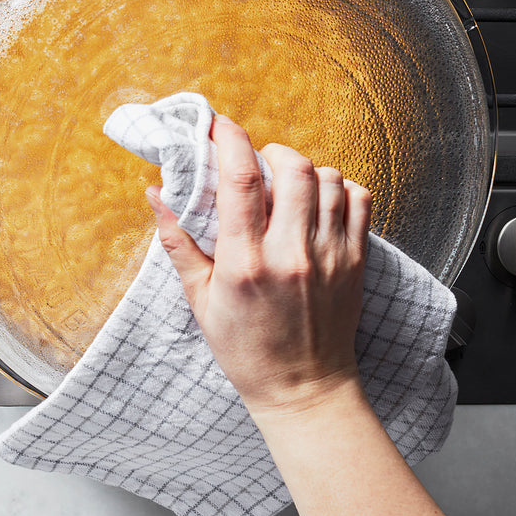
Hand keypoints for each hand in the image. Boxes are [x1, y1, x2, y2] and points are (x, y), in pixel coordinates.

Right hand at [145, 115, 371, 419]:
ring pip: (328, 179)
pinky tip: (319, 202)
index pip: (240, 180)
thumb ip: (178, 242)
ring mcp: (329, 256)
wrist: (304, 390)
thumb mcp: (200, 300)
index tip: (219, 125)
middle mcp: (291, 254)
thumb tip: (156, 194)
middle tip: (256, 161)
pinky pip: (359, 201)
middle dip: (270, 150)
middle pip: (292, 168)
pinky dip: (340, 188)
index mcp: (245, 263)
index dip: (228, 139)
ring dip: (304, 170)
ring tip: (286, 185)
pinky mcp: (355, 262)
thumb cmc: (246, 349)